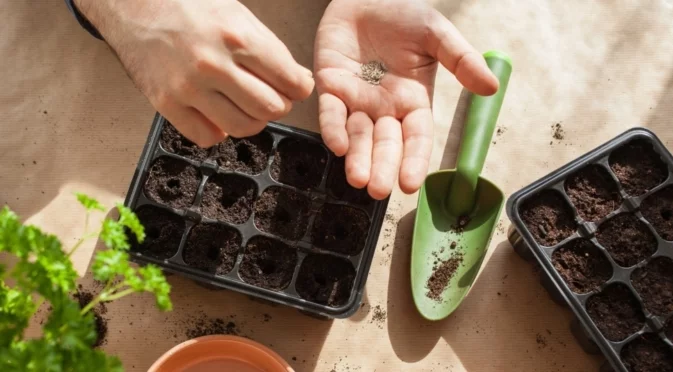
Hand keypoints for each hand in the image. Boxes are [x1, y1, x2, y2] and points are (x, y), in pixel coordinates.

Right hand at [75, 0, 313, 146]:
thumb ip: (271, 50)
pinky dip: (219, 130)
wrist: (135, 4)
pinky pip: (208, 137)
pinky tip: (217, 112)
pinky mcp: (166, 103)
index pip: (290, 81)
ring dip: (252, 120)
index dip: (299, 88)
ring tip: (245, 105)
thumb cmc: (188, 6)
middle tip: (270, 96)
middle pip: (271, 109)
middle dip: (278, 105)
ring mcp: (188, 87)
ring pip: (243, 127)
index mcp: (237, 37)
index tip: (295, 88)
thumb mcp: (238, 15)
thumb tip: (300, 81)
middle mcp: (213, 64)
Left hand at [315, 0, 497, 198]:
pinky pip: (331, 113)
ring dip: (357, 158)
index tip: (411, 184)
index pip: (416, 138)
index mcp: (413, 101)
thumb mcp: (437, 35)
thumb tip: (491, 87)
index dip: (414, 161)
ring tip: (358, 179)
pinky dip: (333, 128)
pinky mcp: (331, 87)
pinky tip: (337, 145)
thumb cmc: (403, 13)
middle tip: (379, 191)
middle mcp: (385, 108)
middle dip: (382, 167)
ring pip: (357, 136)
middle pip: (385, 144)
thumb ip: (461, 60)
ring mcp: (356, 100)